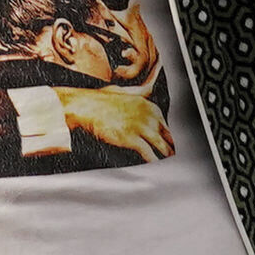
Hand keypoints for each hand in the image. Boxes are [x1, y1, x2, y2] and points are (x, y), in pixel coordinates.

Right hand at [56, 86, 174, 160]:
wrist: (85, 106)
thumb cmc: (99, 100)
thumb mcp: (123, 91)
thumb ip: (139, 94)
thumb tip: (148, 90)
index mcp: (148, 105)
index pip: (166, 124)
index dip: (167, 136)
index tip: (168, 142)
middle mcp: (148, 115)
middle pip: (166, 136)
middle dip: (169, 147)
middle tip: (169, 155)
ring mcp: (141, 127)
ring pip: (161, 146)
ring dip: (164, 156)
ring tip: (165, 164)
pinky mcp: (131, 139)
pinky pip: (149, 154)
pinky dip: (153, 161)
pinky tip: (154, 165)